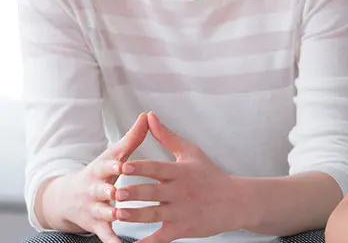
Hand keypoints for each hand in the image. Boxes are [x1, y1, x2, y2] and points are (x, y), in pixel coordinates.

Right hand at [51, 113, 148, 242]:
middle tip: (118, 192)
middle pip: (102, 190)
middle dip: (109, 191)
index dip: (114, 164)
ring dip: (111, 214)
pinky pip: (106, 235)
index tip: (123, 163)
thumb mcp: (112, 154)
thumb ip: (132, 138)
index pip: (107, 165)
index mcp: (100, 170)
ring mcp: (94, 208)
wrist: (67, 198)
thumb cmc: (100, 172)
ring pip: (103, 212)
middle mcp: (94, 189)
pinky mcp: (96, 225)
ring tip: (121, 216)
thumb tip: (147, 115)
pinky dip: (113, 241)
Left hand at [114, 112, 240, 242]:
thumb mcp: (191, 152)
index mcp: (180, 172)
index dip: (140, 168)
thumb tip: (149, 116)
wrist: (234, 201)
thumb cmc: (210, 175)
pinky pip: (160, 238)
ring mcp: (180, 212)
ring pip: (153, 214)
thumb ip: (167, 136)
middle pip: (152, 192)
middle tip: (114, 194)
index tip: (123, 166)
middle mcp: (179, 192)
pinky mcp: (181, 229)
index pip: (157, 168)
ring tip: (117, 214)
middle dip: (133, 193)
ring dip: (135, 215)